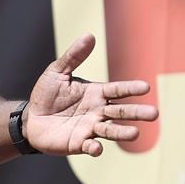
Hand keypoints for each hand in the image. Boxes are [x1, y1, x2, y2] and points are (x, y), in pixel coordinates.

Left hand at [23, 33, 158, 156]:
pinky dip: (95, 147)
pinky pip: (91, 146)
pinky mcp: (80, 143)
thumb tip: (89, 35)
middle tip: (153, 113)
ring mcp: (90, 128)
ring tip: (135, 133)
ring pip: (111, 130)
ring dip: (123, 132)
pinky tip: (96, 147)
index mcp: (96, 93)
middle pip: (120, 111)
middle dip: (136, 112)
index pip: (117, 90)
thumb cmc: (46, 95)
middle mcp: (98, 111)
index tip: (145, 87)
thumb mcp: (57, 72)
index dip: (130, 88)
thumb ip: (74, 56)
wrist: (31, 119)